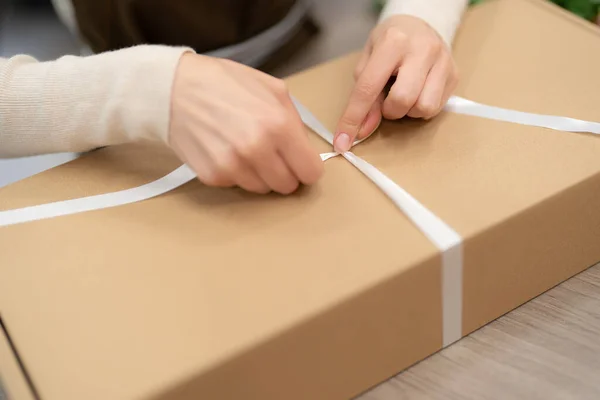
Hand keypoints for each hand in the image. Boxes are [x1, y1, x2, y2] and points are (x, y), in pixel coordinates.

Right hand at [168, 54, 323, 194]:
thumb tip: (304, 150)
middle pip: (289, 186)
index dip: (307, 166)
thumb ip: (294, 121)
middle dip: (285, 172)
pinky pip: (238, 185)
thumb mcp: (272, 89)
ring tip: (246, 149)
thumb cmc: (224, 84)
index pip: (311, 172)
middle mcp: (258, 150)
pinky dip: (237, 173)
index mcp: (279, 125)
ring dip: (261, 174)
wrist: (174, 89)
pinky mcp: (214, 176)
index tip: (300, 161)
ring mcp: (234, 166)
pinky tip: (226, 150)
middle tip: (272, 154)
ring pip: (264, 189)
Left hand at [334, 15, 458, 151]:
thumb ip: (362, 95)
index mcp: (393, 42)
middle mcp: (421, 49)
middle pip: (402, 100)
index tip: (342, 142)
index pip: (368, 88)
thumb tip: (361, 131)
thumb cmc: (388, 44)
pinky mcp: (454, 74)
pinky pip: (436, 108)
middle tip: (387, 102)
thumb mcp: (368, 62)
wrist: (419, 22)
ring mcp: (442, 61)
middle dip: (390, 111)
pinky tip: (418, 93)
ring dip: (408, 111)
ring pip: (424, 107)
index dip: (353, 118)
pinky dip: (421, 108)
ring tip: (404, 95)